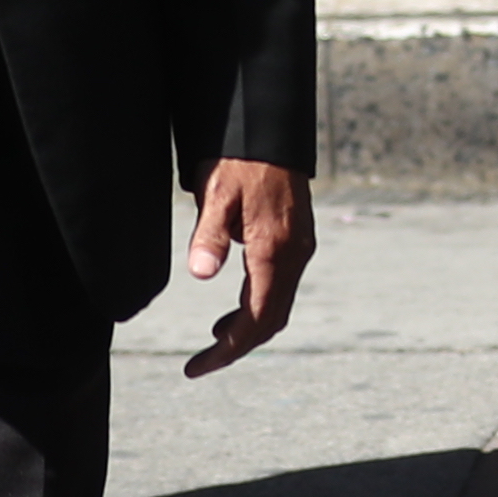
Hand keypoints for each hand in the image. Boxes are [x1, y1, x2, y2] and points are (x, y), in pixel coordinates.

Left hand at [181, 159, 312, 375]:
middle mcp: (294, 254)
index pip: (255, 318)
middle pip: (270, 320)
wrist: (269, 130)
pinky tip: (233, 310)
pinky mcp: (296, 240)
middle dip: (237, 346)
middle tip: (200, 363)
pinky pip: (281, 287)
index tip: (197, 366)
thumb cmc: (238, 161)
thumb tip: (200, 274)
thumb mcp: (215, 195)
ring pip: (278, 305)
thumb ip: (209, 236)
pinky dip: (257, 307)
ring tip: (213, 341)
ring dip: (247, 329)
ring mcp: (299, 248)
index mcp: (274, 250)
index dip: (228, 349)